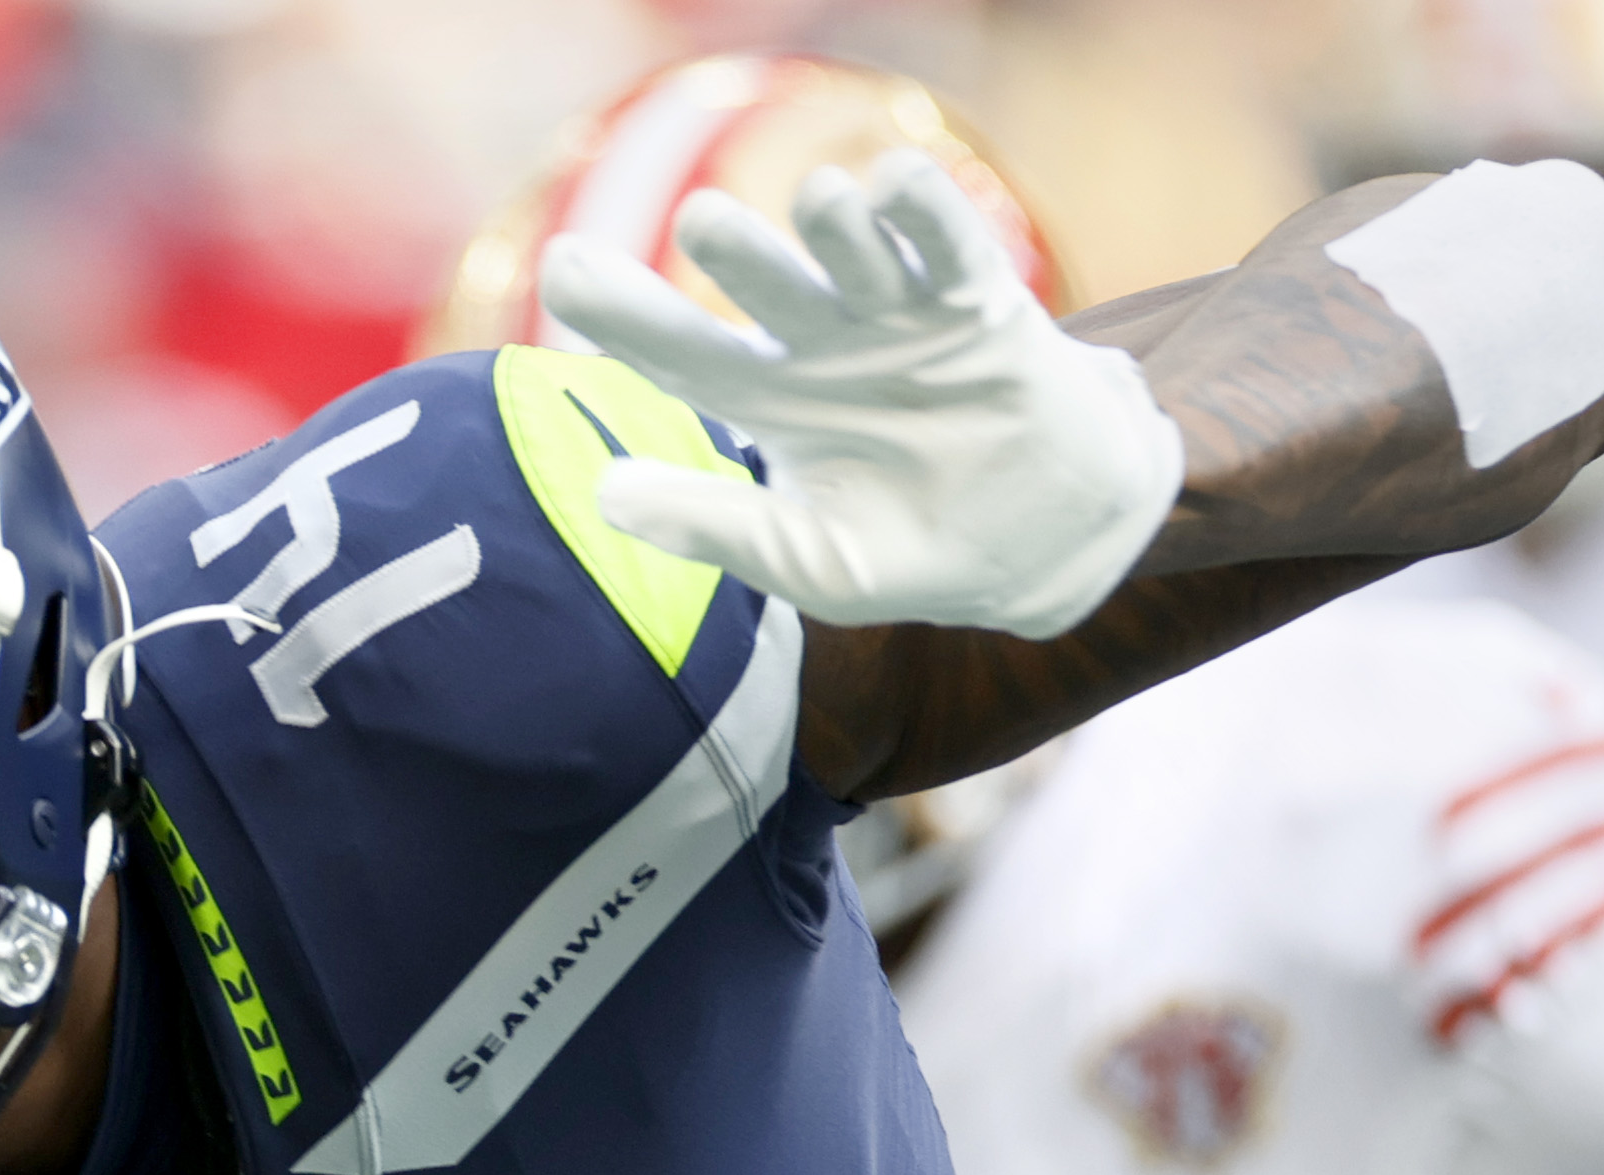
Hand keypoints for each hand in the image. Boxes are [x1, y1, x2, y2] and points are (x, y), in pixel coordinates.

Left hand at [537, 155, 1182, 641]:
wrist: (1042, 540)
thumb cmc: (912, 547)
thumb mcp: (812, 562)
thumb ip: (720, 530)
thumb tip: (608, 495)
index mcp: (767, 397)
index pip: (677, 348)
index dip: (621, 308)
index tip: (561, 268)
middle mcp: (822, 339)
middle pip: (767, 285)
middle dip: (739, 250)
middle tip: (703, 220)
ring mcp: (898, 315)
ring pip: (854, 252)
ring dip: (835, 223)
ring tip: (822, 200)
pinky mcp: (978, 305)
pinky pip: (947, 245)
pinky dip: (924, 213)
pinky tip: (894, 184)